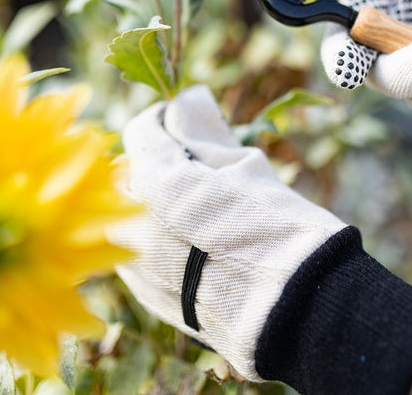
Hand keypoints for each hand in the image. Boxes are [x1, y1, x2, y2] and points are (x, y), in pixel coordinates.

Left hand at [112, 85, 411, 393]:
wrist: (288, 310)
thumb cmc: (274, 227)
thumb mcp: (244, 166)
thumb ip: (204, 131)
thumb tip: (187, 100)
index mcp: (157, 178)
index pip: (141, 130)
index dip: (162, 119)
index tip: (180, 120)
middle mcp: (133, 217)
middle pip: (124, 170)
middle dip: (150, 160)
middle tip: (187, 162)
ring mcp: (134, 258)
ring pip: (123, 211)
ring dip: (146, 198)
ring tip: (187, 203)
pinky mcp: (143, 290)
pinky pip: (132, 247)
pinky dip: (150, 233)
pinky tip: (187, 239)